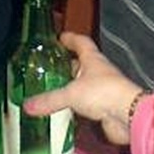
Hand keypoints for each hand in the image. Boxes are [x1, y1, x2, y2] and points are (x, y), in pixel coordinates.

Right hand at [23, 32, 142, 144]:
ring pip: (84, 84)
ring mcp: (103, 89)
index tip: (59, 37)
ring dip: (72, 86)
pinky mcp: (105, 107)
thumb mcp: (71, 93)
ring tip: (54, 89)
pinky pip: (87, 103)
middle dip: (68, 64)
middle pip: (82, 63)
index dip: (70, 38)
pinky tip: (65, 110)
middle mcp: (99, 71)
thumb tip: (26, 105)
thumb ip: (49, 99)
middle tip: (51, 67)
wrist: (127, 116)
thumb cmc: (102, 93)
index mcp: (93, 59)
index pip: (81, 42)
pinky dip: (76, 105)